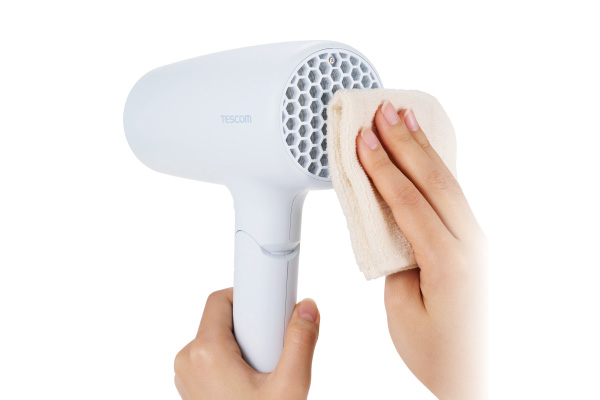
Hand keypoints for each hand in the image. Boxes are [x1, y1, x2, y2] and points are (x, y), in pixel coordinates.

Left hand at [174, 288, 319, 399]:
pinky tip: (253, 380)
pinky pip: (212, 358)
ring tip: (265, 370)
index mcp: (206, 351)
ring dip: (244, 344)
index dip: (248, 297)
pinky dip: (234, 359)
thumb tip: (307, 309)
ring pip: (217, 339)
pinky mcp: (192, 387)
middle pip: (221, 319)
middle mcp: (189, 359)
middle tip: (273, 347)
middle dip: (251, 325)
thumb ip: (302, 342)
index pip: (221, 300)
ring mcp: (187, 375)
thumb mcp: (290, 387)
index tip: (269, 306)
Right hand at [356, 102, 486, 398]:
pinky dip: (436, 172)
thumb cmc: (443, 357)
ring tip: (405, 119)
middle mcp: (473, 248)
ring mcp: (480, 244)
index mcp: (450, 265)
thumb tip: (392, 230)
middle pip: (435, 182)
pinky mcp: (477, 246)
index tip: (364, 138)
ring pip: (450, 185)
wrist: (480, 372)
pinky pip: (454, 199)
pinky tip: (426, 155)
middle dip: (405, 142)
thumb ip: (395, 264)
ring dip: (424, 150)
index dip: (383, 167)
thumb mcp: (403, 315)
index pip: (410, 202)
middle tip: (384, 111)